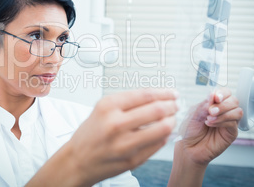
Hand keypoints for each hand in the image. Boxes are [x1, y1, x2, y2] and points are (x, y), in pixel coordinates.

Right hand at [27, 88, 178, 186]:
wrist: (78, 161)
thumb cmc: (90, 134)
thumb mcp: (102, 109)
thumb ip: (128, 102)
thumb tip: (157, 97)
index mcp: (108, 107)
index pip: (145, 95)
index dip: (164, 92)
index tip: (172, 93)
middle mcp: (116, 124)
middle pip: (157, 110)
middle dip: (172, 105)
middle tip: (175, 104)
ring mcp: (125, 144)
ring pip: (162, 128)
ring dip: (172, 120)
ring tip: (172, 117)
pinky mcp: (133, 159)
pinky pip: (158, 144)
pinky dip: (164, 136)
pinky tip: (163, 132)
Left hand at [177, 88, 242, 165]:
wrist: (188, 147)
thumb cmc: (189, 130)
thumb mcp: (193, 114)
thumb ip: (204, 105)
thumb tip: (213, 95)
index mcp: (214, 104)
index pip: (225, 93)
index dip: (222, 93)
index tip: (215, 97)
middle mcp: (223, 112)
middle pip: (234, 100)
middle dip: (223, 104)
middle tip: (210, 110)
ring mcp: (228, 122)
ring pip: (237, 111)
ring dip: (223, 113)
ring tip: (209, 119)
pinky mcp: (231, 133)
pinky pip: (233, 123)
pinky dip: (222, 121)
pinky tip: (211, 124)